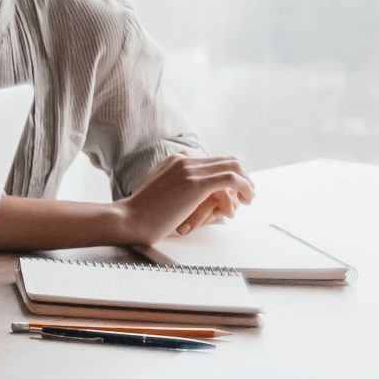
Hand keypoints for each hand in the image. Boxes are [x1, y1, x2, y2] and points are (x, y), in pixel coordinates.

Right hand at [118, 154, 255, 242]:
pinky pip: (232, 179)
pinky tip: (245, 200)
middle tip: (246, 195)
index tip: (232, 192)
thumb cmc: (141, 213)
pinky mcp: (196, 184)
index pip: (213, 160)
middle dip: (242, 177)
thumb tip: (193, 196)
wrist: (129, 219)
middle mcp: (183, 159)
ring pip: (233, 166)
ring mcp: (190, 170)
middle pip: (227, 160)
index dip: (228, 174)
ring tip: (248, 199)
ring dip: (246, 183)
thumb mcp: (158, 191)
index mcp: (174, 160)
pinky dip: (244, 188)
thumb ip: (176, 186)